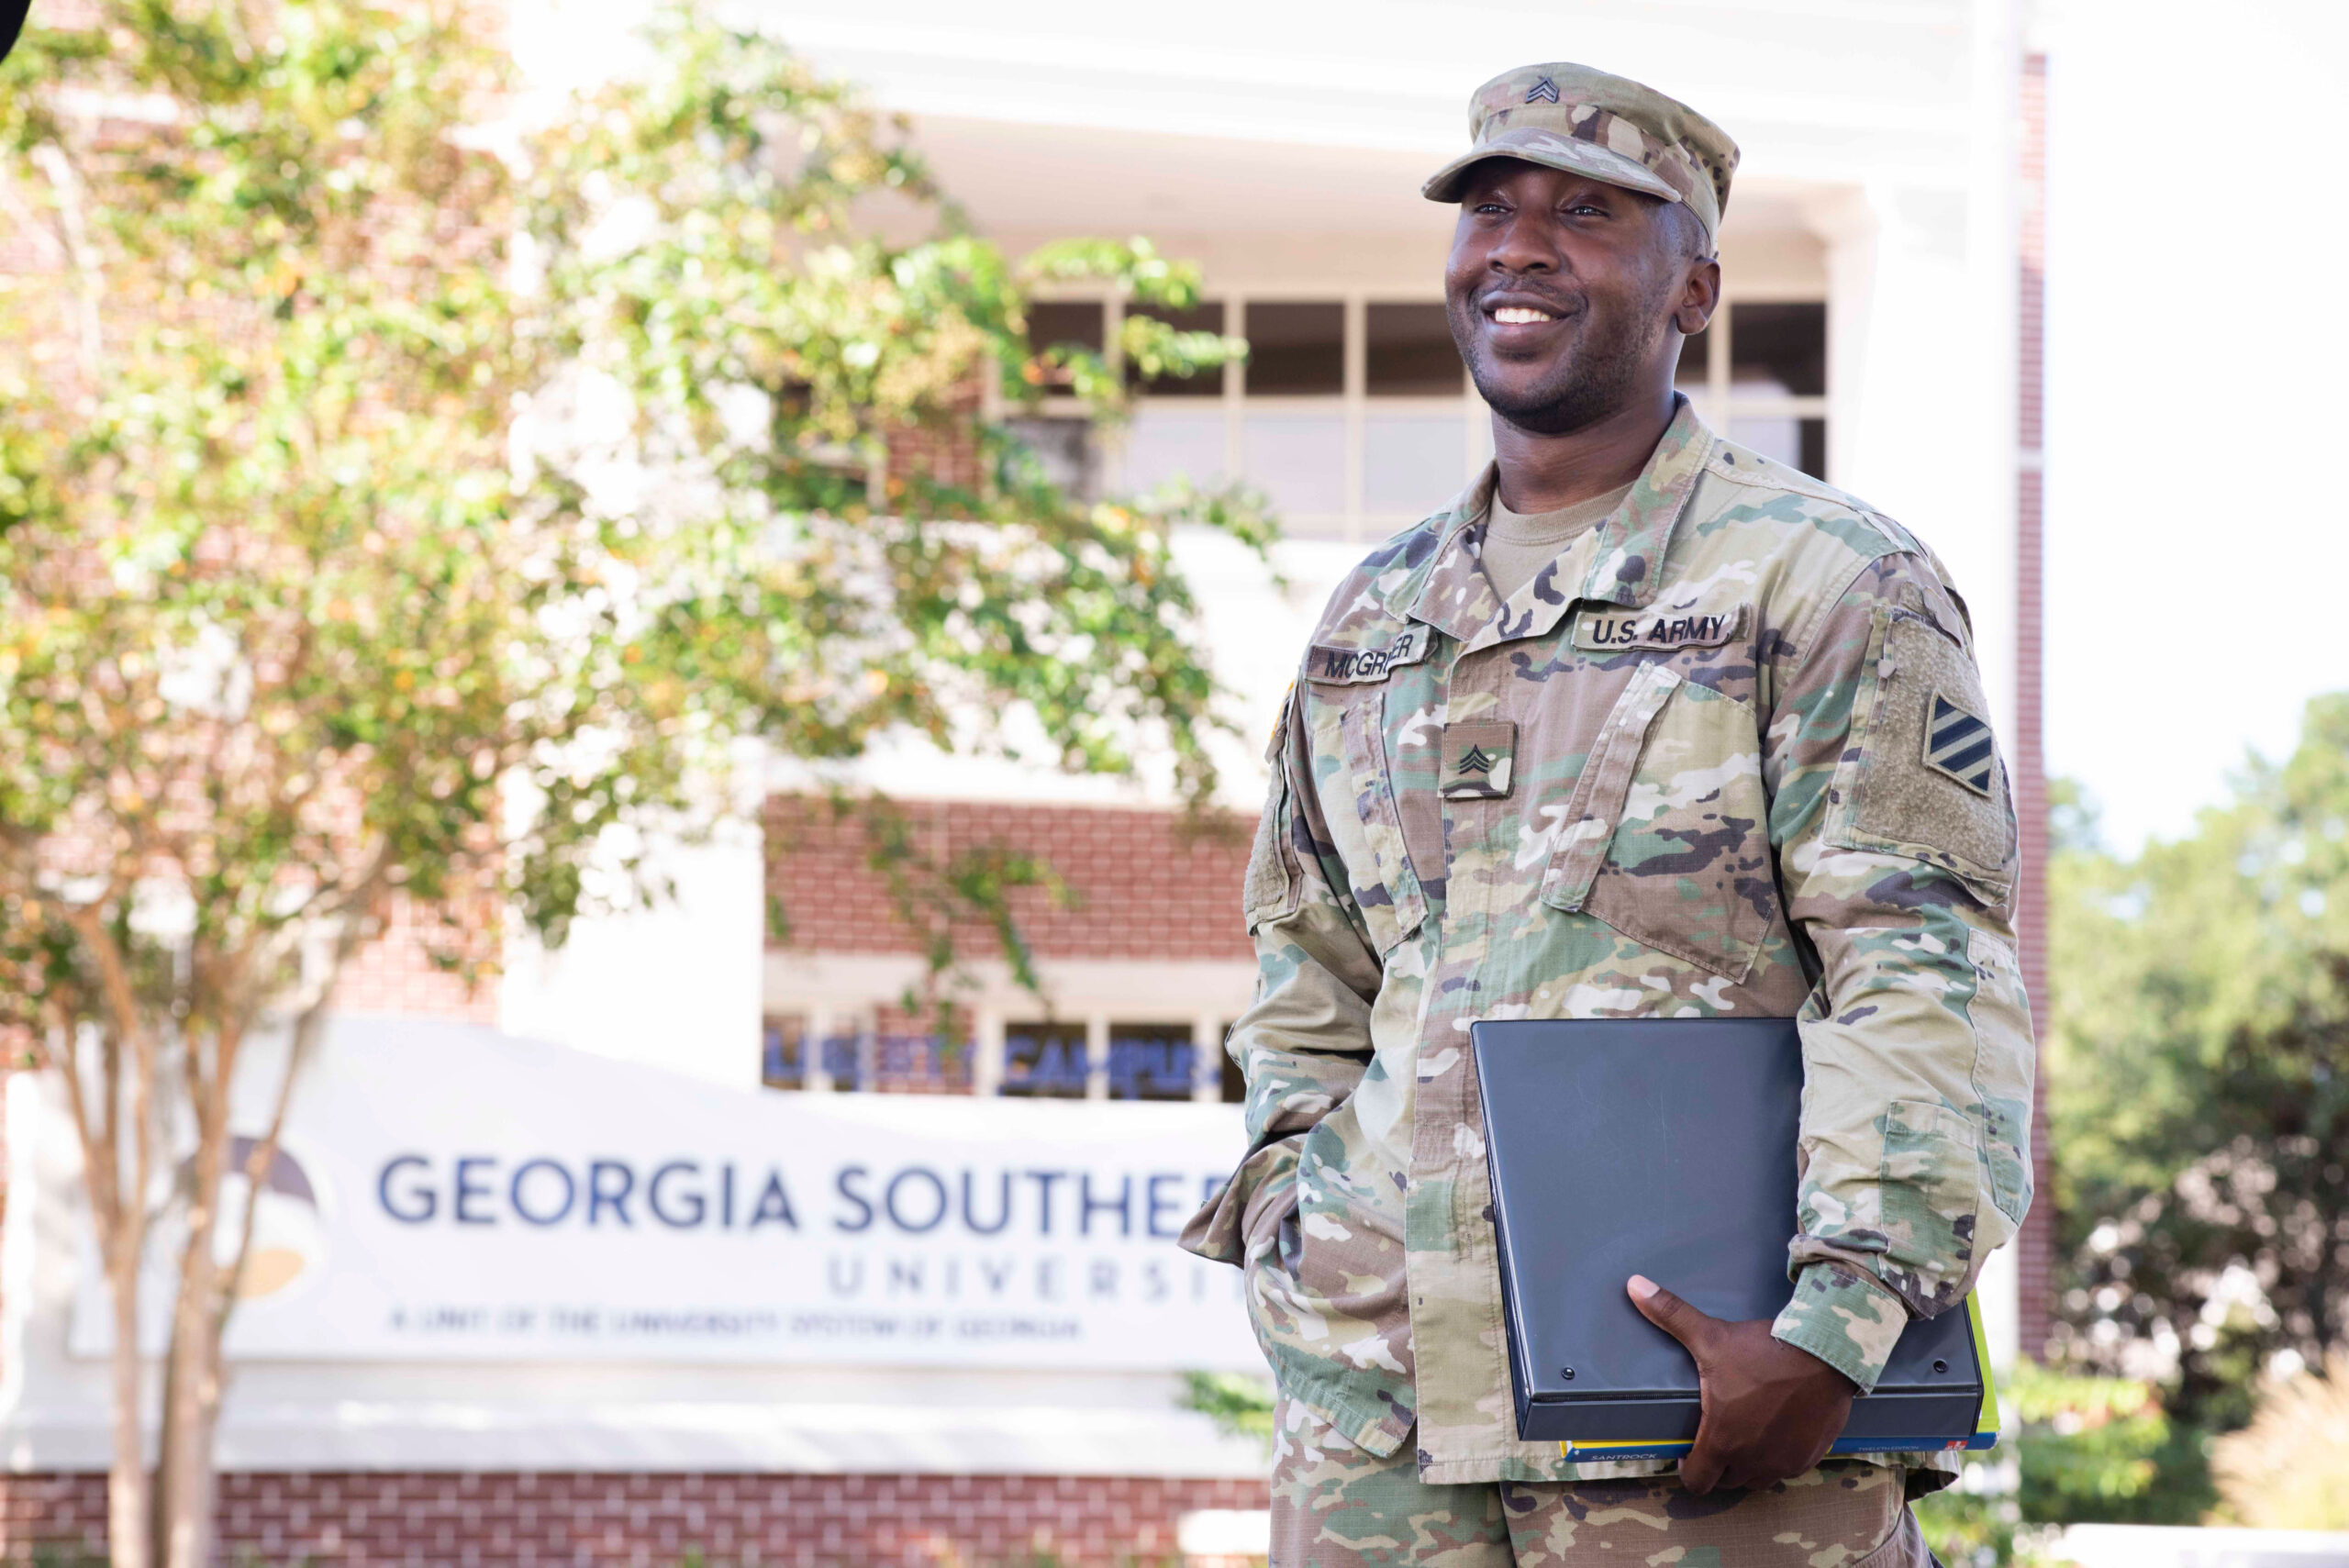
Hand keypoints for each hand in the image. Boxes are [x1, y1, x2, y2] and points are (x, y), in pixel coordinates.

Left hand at [1627, 1273, 1855, 1492]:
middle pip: (1727, 1482)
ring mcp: (1784, 1462)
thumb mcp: (1712, 1336)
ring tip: (1743, 1437)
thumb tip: (1634, 1286)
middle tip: (1715, 1439)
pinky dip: (1778, 1458)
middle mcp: (1752, 1461)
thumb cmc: (1765, 1352)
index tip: (1687, 1453)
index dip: (1688, 1470)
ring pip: (1757, 1479)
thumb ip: (1670, 1315)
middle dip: (1718, 1465)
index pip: (1697, 1481)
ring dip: (1747, 1465)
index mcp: (1722, 1441)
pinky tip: (1775, 1433)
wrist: (1826, 1356)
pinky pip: (1788, 1468)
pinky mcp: (1810, 1456)